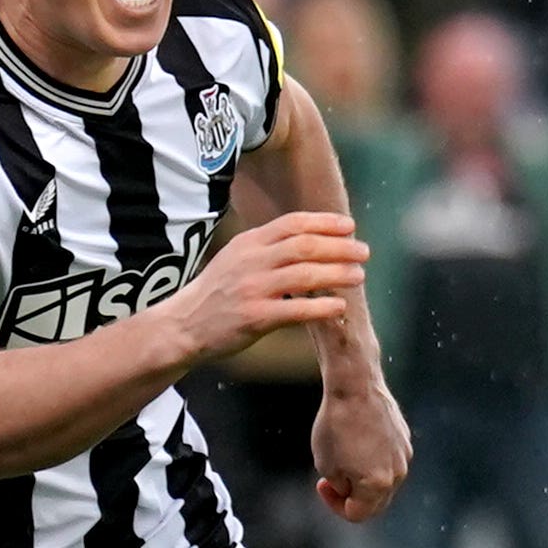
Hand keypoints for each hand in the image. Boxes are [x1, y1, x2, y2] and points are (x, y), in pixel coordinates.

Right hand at [179, 210, 366, 355]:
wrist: (183, 324)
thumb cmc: (216, 293)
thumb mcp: (236, 258)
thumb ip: (268, 247)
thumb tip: (309, 239)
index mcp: (249, 243)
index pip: (292, 223)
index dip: (324, 222)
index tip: (349, 226)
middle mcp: (251, 261)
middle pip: (304, 246)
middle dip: (339, 247)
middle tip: (363, 251)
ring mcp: (253, 289)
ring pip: (305, 275)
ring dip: (337, 273)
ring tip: (359, 276)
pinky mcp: (254, 317)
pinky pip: (296, 310)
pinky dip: (322, 307)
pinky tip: (340, 307)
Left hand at [310, 377, 411, 522]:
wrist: (355, 386)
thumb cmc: (335, 425)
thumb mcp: (326, 465)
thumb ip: (341, 487)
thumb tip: (351, 489)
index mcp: (377, 485)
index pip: (357, 514)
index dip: (335, 505)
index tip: (322, 484)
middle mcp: (397, 474)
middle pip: (375, 503)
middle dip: (352, 496)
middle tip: (332, 480)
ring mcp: (404, 456)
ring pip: (384, 481)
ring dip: (364, 478)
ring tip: (344, 456)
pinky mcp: (404, 439)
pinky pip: (389, 460)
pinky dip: (373, 460)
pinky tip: (357, 439)